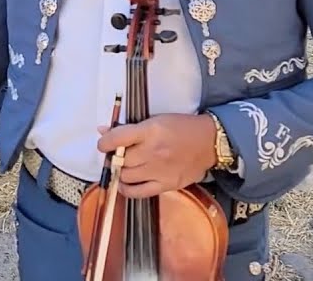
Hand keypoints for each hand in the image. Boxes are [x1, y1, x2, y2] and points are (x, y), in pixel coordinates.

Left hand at [95, 113, 216, 198]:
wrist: (209, 142)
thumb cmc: (181, 127)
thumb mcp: (155, 120)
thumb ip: (129, 128)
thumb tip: (103, 130)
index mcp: (150, 131)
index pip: (117, 138)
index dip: (104, 142)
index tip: (103, 144)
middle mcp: (153, 152)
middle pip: (121, 160)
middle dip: (114, 158)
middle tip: (116, 156)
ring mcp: (160, 170)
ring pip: (126, 176)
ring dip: (120, 172)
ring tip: (123, 167)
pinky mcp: (167, 184)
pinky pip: (139, 192)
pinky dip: (127, 189)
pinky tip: (126, 183)